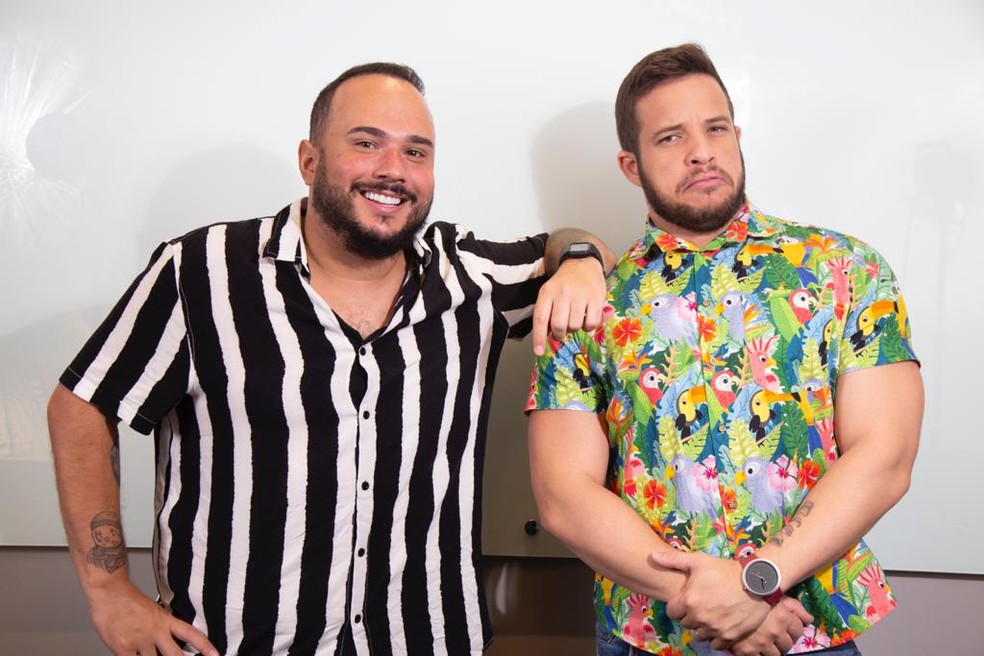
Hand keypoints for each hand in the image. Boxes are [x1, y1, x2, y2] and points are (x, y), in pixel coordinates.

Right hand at [88, 580, 217, 655]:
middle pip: (176, 655)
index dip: (205, 646)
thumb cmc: (128, 600)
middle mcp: (156, 631)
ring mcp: (140, 641)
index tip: (215, 655)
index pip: (191, 634)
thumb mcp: (153, 610)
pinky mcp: (123, 648)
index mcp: (165, 620)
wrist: (109, 590)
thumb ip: (161, 626)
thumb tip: (168, 640)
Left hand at [532, 257, 606, 355]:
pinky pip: (591, 323)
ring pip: (575, 326)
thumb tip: (545, 337)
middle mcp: (563, 293)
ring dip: (574, 329)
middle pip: (558, 325)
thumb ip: (546, 312)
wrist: (583, 262)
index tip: (538, 352)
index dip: (539, 338)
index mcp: (547, 292)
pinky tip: (586, 319)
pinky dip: (588, 327)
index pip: (540, 319)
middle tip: (561, 333)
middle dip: (559, 335)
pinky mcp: (596, 298)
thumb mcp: (549, 292)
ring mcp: (580, 295)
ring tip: (575, 319)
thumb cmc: (563, 283)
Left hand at [649, 549, 767, 647]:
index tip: (688, 601)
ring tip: (713, 614)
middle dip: (691, 616)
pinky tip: (722, 625)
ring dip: (704, 627)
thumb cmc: (725, 569)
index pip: (672, 613)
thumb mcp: (698, 561)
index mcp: (688, 600)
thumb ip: (673, 560)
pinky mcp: (730, 636)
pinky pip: (716, 645)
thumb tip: (652, 556)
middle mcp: (699, 617)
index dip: (678, 607)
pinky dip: (717, 637)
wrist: (756, 581)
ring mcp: (715, 628)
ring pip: (700, 634)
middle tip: (703, 605)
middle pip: (686, 623)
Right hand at [728, 596, 812, 655]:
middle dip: (784, 640)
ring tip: (765, 641)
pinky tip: (754, 647)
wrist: (726, 592)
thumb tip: (809, 620)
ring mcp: (760, 643)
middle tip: (776, 634)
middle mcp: (774, 632)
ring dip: (772, 649)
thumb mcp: (774, 592)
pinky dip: (757, 654)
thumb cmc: (750, 589)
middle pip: (787, 645)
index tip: (788, 627)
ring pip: (775, 655)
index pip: (798, 630)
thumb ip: (795, 607)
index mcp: (782, 617)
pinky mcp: (745, 650)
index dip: (794, 629)